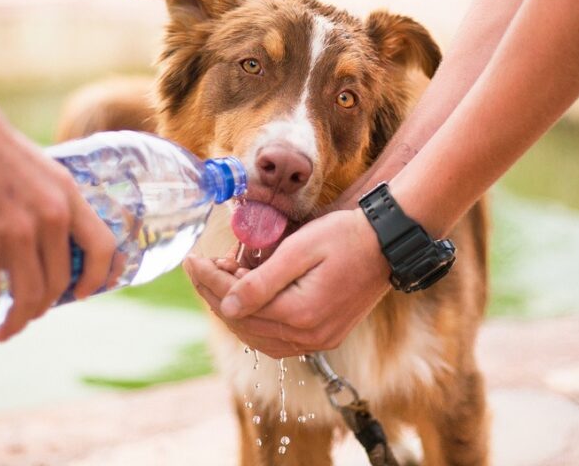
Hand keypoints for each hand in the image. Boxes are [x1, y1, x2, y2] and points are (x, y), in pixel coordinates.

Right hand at [0, 96, 117, 345]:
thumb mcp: (38, 169)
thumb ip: (48, 203)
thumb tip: (45, 239)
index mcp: (68, 196)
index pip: (103, 248)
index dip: (99, 278)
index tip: (83, 295)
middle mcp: (50, 217)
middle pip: (60, 283)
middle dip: (44, 308)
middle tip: (27, 316)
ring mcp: (16, 231)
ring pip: (27, 296)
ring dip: (16, 322)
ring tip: (3, 331)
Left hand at [184, 209, 390, 357]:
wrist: (387, 244)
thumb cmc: (345, 237)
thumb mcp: (300, 249)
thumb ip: (261, 281)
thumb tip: (226, 305)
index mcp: (300, 314)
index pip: (237, 304)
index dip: (209, 281)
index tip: (191, 260)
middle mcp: (309, 336)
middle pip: (244, 323)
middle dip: (216, 294)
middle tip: (202, 266)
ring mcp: (318, 341)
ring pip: (258, 336)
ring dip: (234, 310)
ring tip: (222, 278)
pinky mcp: (325, 337)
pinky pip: (277, 339)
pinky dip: (256, 321)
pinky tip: (246, 300)